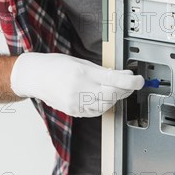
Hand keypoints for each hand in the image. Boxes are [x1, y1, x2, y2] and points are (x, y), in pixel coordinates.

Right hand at [10, 52, 143, 117]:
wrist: (34, 77)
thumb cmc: (55, 66)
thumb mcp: (80, 62)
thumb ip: (102, 71)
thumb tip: (123, 76)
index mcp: (81, 74)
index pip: (113, 80)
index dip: (131, 82)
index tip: (139, 81)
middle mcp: (78, 90)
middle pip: (111, 96)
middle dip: (124, 90)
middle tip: (129, 84)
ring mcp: (75, 103)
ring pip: (105, 106)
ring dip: (115, 98)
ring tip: (115, 89)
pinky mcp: (73, 111)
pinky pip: (95, 112)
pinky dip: (104, 105)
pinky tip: (103, 97)